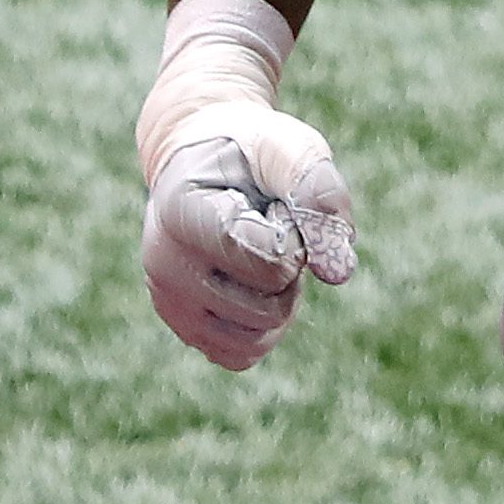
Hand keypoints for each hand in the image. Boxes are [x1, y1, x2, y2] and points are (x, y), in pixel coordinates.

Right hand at [140, 101, 355, 369]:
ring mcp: (169, 302)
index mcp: (181, 212)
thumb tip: (338, 274)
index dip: (294, 235)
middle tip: (267, 225)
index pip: (268, 262)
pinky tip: (253, 283)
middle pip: (267, 307)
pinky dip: (264, 326)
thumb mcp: (290, 147)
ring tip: (260, 252)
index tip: (275, 203)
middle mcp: (164, 265)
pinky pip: (242, 355)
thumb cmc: (249, 149)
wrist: (199, 157)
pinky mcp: (182, 326)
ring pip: (257, 340)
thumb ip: (320, 194)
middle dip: (289, 267)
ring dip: (280, 298)